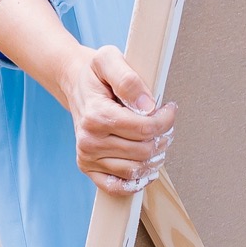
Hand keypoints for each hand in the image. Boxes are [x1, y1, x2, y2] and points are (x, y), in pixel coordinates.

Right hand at [63, 45, 176, 194]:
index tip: (169, 109)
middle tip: (164, 124)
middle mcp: (89, 140)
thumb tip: (147, 106)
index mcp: (96, 115)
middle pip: (143, 151)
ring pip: (135, 170)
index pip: (145, 129)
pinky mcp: (88, 167)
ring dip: (153, 158)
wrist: (76, 84)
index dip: (165, 120)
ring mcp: (87, 156)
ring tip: (155, 140)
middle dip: (161, 137)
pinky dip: (135, 182)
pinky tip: (145, 167)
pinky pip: (116, 187)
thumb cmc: (96, 74)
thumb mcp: (110, 59)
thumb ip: (129, 79)